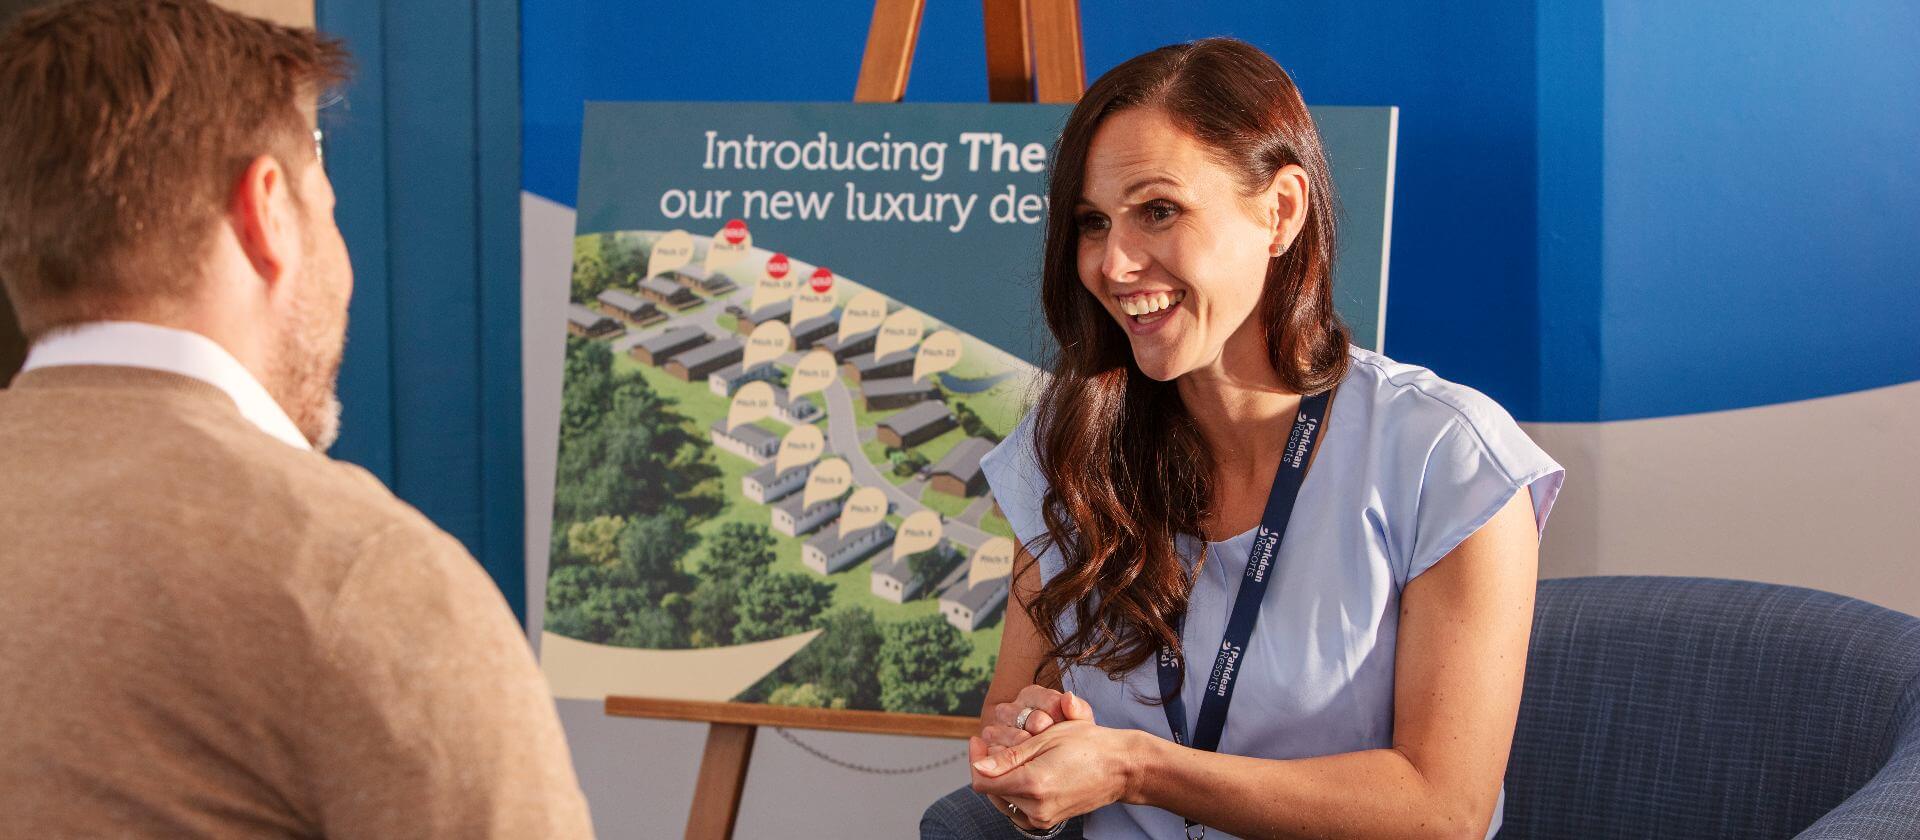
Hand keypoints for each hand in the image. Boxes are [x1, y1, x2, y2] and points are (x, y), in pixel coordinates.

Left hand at [971, 693, 1137, 827]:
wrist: (1120, 768)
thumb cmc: (1088, 745)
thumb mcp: (1045, 739)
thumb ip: (1008, 757)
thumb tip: (978, 766)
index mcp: (1034, 784)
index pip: (983, 780)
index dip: (975, 759)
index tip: (978, 739)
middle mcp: (1036, 808)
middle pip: (992, 790)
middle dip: (989, 767)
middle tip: (997, 743)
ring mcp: (1043, 819)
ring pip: (1003, 800)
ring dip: (1001, 779)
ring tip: (1014, 756)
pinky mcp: (1048, 822)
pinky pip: (1018, 809)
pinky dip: (1014, 792)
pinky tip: (1023, 773)